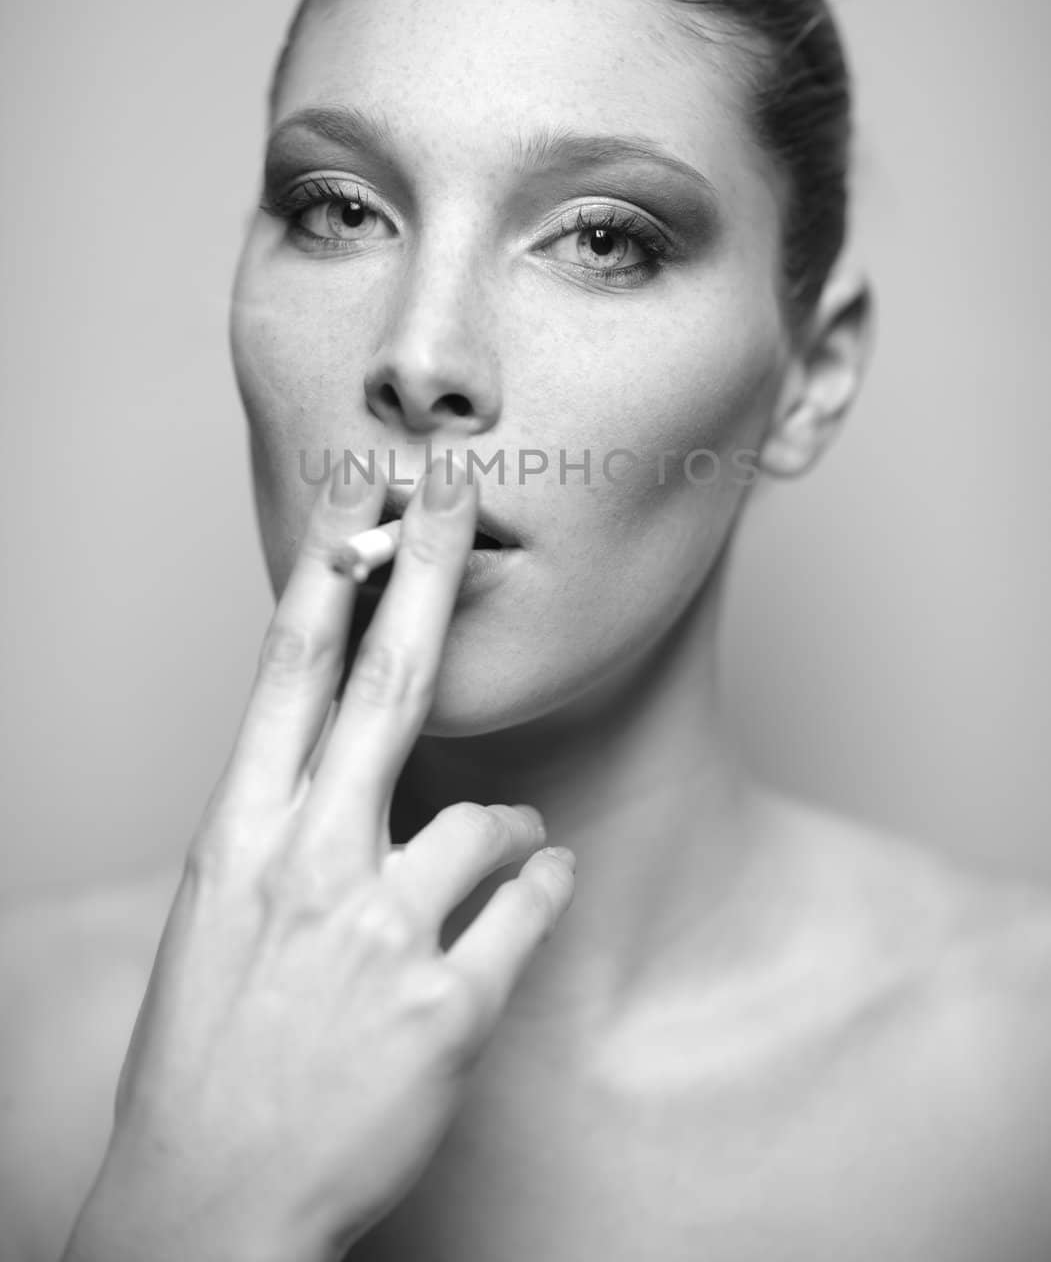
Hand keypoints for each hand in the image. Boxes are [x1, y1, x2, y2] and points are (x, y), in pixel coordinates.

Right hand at [62, 458, 575, 1261]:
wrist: (205, 1208)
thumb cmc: (208, 1054)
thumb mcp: (222, 915)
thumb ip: (283, 827)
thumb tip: (342, 756)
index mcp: (239, 838)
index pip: (286, 677)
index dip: (328, 575)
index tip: (358, 498)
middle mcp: (309, 867)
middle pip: (385, 688)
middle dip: (426, 575)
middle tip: (457, 494)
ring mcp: (381, 935)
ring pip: (487, 817)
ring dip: (507, 824)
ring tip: (498, 851)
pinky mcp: (447, 1005)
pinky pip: (529, 905)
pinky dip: (542, 888)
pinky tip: (535, 893)